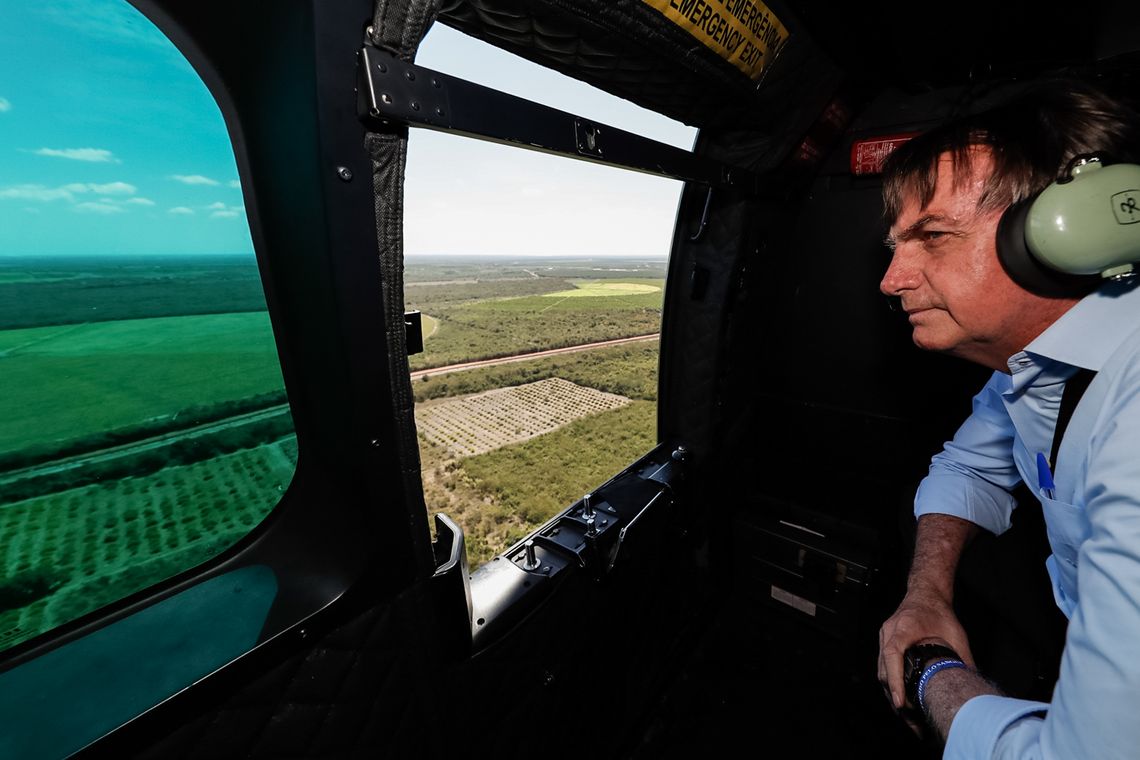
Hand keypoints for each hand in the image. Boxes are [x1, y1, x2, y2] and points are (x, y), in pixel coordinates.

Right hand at [878, 589, 973, 712]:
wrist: (926, 593)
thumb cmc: (940, 612)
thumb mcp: (956, 634)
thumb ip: (962, 658)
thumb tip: (971, 683)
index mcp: (904, 627)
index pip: (892, 655)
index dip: (895, 681)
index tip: (900, 703)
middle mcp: (889, 632)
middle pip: (884, 670)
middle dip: (895, 698)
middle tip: (911, 721)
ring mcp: (883, 636)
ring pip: (881, 671)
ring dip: (892, 694)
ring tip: (908, 717)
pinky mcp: (884, 642)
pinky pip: (883, 667)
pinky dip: (891, 684)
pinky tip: (902, 699)